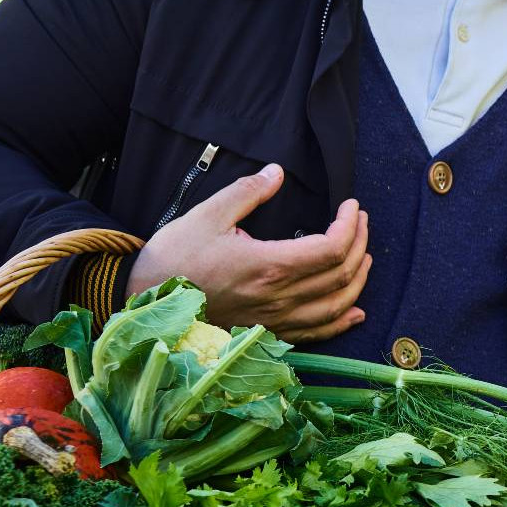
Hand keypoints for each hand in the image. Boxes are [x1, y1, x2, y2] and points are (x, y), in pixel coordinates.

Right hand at [126, 164, 371, 343]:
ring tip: (364, 256)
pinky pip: (315, 334)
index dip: (351, 226)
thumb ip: (247, 192)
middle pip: (341, 275)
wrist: (142, 303)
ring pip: (335, 305)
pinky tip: (355, 313)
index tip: (351, 206)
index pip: (332, 248)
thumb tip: (276, 172)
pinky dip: (341, 322)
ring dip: (358, 280)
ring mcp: (274, 320)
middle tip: (360, 221)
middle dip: (360, 244)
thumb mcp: (207, 215)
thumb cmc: (172, 259)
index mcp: (268, 266)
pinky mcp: (265, 334)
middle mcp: (278, 298)